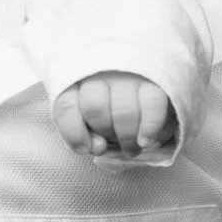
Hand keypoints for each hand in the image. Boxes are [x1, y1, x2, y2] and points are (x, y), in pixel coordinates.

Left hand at [53, 71, 176, 160]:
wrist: (149, 78)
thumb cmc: (111, 106)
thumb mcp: (91, 118)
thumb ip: (87, 135)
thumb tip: (99, 148)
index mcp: (77, 80)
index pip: (66, 106)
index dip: (74, 134)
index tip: (86, 150)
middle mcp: (101, 72)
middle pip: (95, 109)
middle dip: (106, 134)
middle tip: (117, 143)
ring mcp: (129, 73)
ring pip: (123, 112)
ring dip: (127, 138)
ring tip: (133, 147)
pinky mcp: (155, 79)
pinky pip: (152, 105)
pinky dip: (148, 128)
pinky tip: (145, 141)